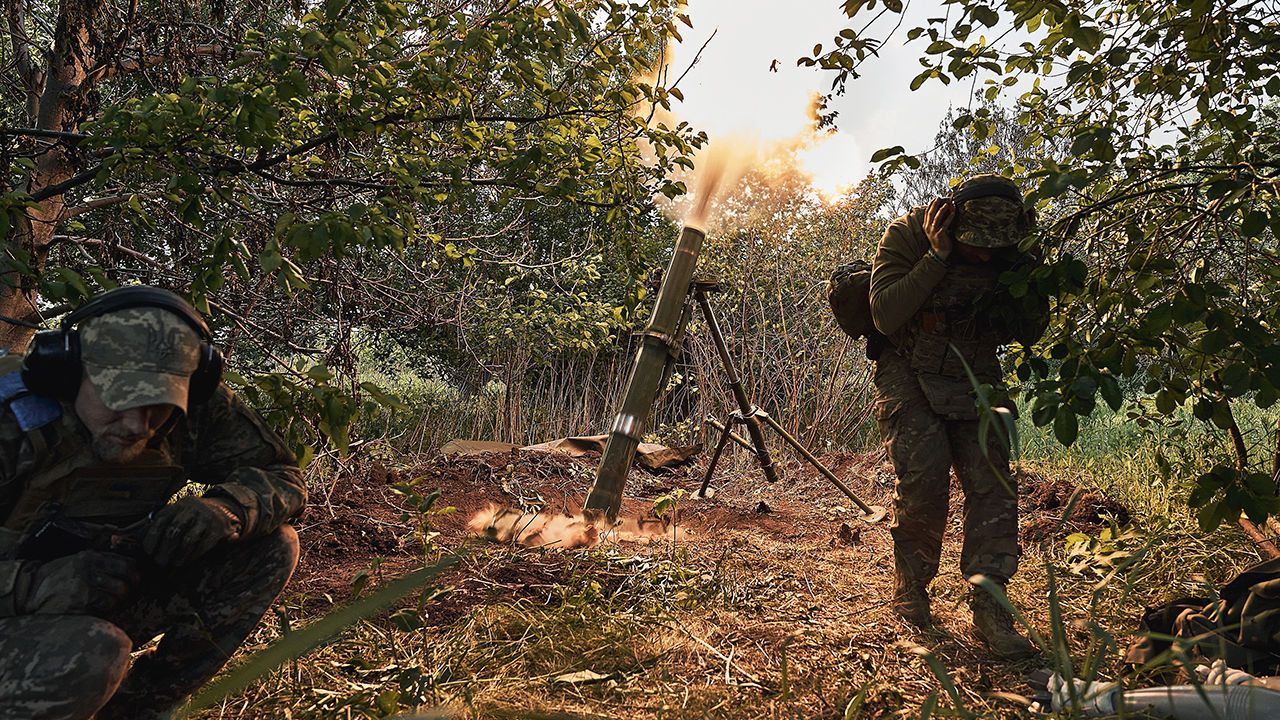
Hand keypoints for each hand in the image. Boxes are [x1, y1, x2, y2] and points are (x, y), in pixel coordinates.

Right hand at [21, 550, 138, 614]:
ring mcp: (82, 590)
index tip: (138, 580)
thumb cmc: (56, 575)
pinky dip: (105, 611)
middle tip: (129, 596)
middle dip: (130, 592)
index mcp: (91, 558)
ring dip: (118, 604)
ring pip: (115, 599)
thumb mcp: (78, 559)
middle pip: (124, 584)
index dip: (137, 575)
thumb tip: (131, 566)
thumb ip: (102, 560)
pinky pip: (101, 610)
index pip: (127, 565)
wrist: (29, 590)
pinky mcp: (77, 607)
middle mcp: (88, 572)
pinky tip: (101, 610)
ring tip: (114, 604)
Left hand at [143, 497, 241, 566]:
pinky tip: (187, 561)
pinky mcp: (218, 529)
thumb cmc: (188, 517)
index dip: (151, 539)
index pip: (159, 522)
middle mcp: (191, 509)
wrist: (221, 509)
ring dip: (178, 556)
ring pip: (188, 540)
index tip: (148, 552)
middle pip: (173, 532)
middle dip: (164, 551)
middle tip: (159, 562)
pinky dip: (193, 556)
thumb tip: (125, 539)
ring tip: (173, 564)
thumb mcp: (172, 514)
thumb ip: (153, 526)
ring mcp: (205, 518)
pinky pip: (203, 546)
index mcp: (176, 506)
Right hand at [924, 197, 954, 258]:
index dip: (931, 204)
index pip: (927, 212)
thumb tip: (943, 209)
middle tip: (940, 197)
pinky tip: (953, 212)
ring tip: (947, 203)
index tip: (936, 197)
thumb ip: (937, 220)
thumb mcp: (935, 229)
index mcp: (925, 225)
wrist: (939, 252)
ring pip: (936, 218)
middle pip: (930, 213)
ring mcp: (933, 231)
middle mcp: (928, 227)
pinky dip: (949, 217)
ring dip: (942, 210)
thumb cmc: (940, 239)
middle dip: (935, 204)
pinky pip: (945, 224)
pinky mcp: (939, 234)